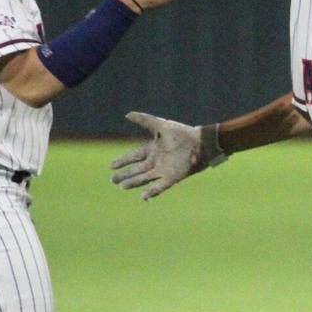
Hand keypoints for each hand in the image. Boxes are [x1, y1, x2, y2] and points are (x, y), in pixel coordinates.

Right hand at [111, 112, 226, 199]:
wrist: (201, 143)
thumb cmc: (183, 133)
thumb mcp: (161, 125)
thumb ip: (145, 120)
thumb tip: (127, 114)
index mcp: (153, 149)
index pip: (134, 156)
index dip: (123, 160)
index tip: (111, 165)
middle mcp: (156, 161)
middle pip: (137, 170)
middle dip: (125, 175)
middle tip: (112, 180)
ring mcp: (163, 171)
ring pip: (144, 179)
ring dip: (133, 182)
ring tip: (122, 186)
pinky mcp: (172, 178)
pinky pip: (160, 187)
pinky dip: (152, 192)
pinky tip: (143, 197)